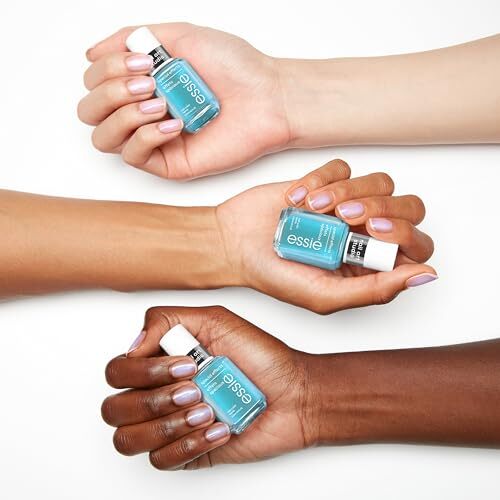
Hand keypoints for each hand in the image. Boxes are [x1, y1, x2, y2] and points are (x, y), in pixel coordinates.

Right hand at [79, 23, 289, 179]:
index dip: (106, 70)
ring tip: (159, 101)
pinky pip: (134, 156)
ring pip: (104, 138)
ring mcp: (155, 140)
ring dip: (123, 113)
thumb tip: (91, 53)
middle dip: (109, 92)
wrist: (267, 96)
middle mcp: (142, 113)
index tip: (144, 60)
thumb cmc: (234, 67)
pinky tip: (173, 123)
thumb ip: (131, 38)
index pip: (94, 84)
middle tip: (147, 82)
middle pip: (89, 112)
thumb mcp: (178, 35)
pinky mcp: (170, 163)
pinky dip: (146, 136)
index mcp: (141, 84)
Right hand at [102, 306, 309, 468]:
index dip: (144, 372)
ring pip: (129, 439)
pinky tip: (218, 428)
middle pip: (114, 409)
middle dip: (154, 400)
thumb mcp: (216, 321)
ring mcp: (171, 425)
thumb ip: (168, 320)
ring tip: (207, 410)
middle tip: (194, 389)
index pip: (118, 372)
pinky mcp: (187, 452)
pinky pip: (161, 461)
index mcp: (161, 362)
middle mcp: (159, 394)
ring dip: (170, 424)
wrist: (294, 393)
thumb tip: (133, 346)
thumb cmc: (261, 357)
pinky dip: (190, 444)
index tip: (187, 364)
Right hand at [217, 159, 436, 313]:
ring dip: (346, 192)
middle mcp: (366, 234)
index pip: (418, 245)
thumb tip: (425, 275)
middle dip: (382, 208)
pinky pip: (343, 167)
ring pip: (381, 183)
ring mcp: (348, 205)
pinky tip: (297, 198)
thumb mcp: (324, 296)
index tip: (370, 233)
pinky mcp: (328, 181)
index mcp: (372, 266)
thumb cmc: (275, 275)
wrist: (234, 243)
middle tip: (347, 217)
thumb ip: (375, 291)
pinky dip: (321, 179)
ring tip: (312, 209)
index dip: (404, 234)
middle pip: (410, 207)